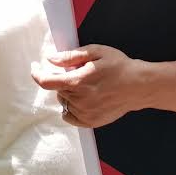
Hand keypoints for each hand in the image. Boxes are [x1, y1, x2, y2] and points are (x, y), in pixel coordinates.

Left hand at [31, 44, 148, 127]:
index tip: (35, 68)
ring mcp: (85, 113)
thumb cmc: (120, 67)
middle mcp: (79, 100)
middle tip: (81, 73)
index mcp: (78, 81)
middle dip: (64, 79)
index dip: (37, 73)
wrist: (139, 86)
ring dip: (69, 93)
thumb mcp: (96, 52)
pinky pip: (70, 116)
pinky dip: (72, 108)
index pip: (46, 81)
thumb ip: (71, 56)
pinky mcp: (91, 122)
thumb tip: (51, 59)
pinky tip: (84, 99)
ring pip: (64, 102)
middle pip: (57, 89)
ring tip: (88, 86)